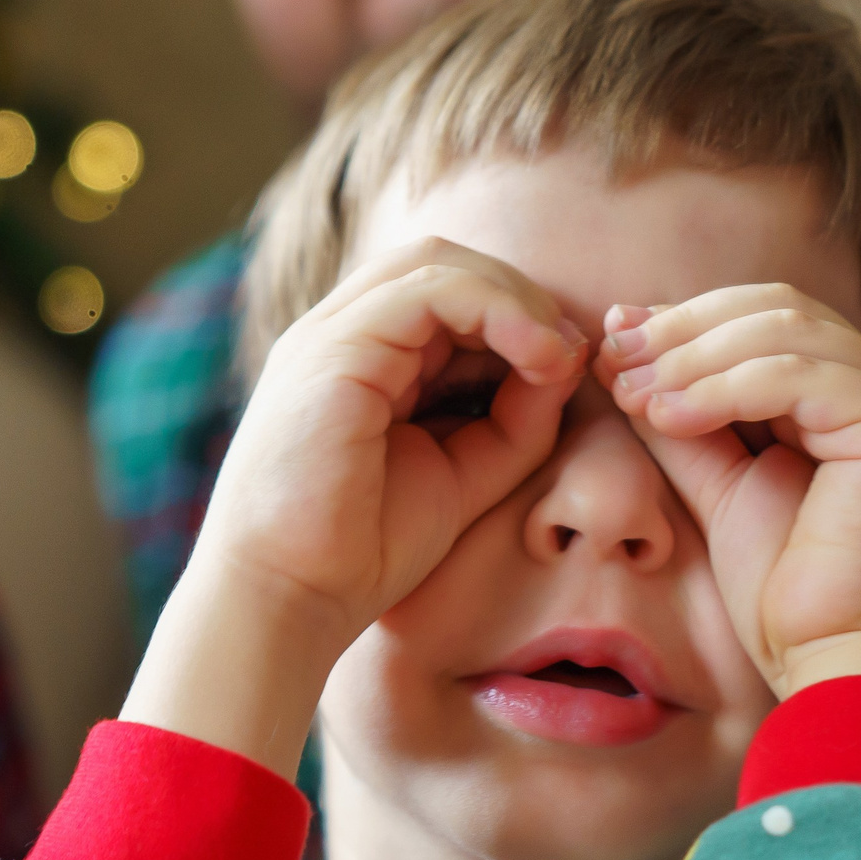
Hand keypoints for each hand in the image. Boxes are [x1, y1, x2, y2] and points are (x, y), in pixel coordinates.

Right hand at [125, 240, 587, 772]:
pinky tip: (540, 355)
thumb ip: (516, 422)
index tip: (569, 368)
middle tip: (572, 353)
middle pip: (445, 263)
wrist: (288, 597)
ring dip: (515, 297)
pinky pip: (428, 290)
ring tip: (560, 354)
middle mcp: (344, 334)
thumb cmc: (363, 550)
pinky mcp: (335, 348)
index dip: (519, 316)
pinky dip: (497, 308)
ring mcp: (332, 334)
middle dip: (521, 297)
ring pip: (437, 262)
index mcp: (366, 360)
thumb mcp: (465, 474)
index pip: (449, 296)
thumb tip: (567, 362)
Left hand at [600, 285, 860, 698]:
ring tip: (631, 389)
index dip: (685, 320)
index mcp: (845, 397)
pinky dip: (725, 385)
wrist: (838, 667)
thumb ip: (685, 425)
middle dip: (682, 326)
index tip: (613, 336)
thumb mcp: (719, 490)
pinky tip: (669, 414)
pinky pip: (799, 374)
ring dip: (692, 354)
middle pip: (775, 308)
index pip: (763, 319)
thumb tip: (624, 362)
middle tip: (613, 350)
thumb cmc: (786, 599)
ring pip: (784, 329)